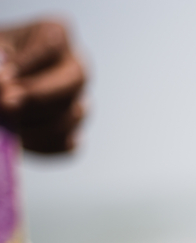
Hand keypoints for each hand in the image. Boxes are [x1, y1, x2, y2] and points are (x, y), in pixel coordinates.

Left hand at [0, 19, 86, 152]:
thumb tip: (5, 83)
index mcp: (54, 34)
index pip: (51, 45)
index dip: (27, 63)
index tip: (3, 78)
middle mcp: (73, 65)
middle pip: (74, 80)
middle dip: (39, 96)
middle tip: (6, 104)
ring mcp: (78, 100)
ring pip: (72, 115)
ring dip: (34, 123)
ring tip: (4, 123)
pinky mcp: (73, 130)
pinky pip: (66, 143)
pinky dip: (41, 144)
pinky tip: (18, 139)